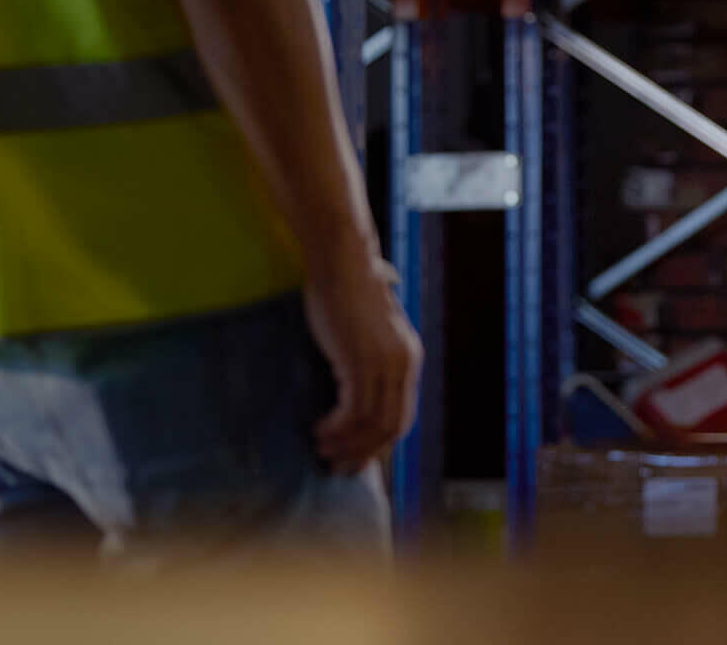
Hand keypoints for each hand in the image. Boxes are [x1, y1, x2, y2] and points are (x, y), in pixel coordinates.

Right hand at [301, 256, 423, 472]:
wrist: (342, 259)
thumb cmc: (347, 287)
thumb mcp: (368, 325)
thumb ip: (371, 346)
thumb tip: (362, 363)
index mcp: (408, 359)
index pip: (402, 417)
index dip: (380, 443)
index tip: (356, 458)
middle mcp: (403, 365)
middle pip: (392, 427)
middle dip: (365, 453)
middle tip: (338, 468)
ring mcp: (385, 364)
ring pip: (372, 425)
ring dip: (347, 445)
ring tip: (322, 451)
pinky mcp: (362, 361)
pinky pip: (353, 412)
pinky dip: (337, 428)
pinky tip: (318, 430)